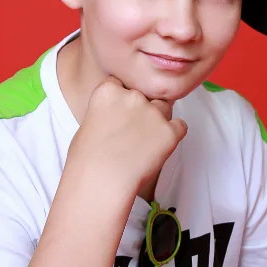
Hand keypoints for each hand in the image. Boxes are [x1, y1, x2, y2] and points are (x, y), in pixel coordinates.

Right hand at [70, 77, 187, 198]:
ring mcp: (153, 113)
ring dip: (158, 120)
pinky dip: (173, 135)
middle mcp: (132, 96)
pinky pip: (180, 126)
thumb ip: (107, 111)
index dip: (121, 100)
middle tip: (132, 133)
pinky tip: (158, 148)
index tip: (119, 115)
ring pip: (164, 108)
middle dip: (141, 109)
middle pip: (144, 95)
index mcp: (108, 91)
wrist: (101, 183)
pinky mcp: (170, 132)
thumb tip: (118, 117)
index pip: (121, 83)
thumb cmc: (87, 161)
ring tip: (144, 143)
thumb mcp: (88, 124)